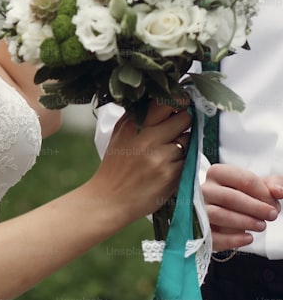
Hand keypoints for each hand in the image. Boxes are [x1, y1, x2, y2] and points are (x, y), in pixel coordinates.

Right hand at [88, 102, 192, 218]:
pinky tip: (168, 167)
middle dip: (183, 122)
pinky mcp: (172, 175)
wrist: (110, 198)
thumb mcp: (120, 134)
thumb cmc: (115, 165)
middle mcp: (148, 138)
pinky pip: (188, 160)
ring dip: (183, 143)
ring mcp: (162, 157)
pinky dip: (182, 161)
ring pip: (188, 140)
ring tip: (167, 152)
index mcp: (133, 125)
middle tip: (175, 129)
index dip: (177, 101)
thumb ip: (140, 116)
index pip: (165, 102)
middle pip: (184, 118)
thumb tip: (164, 101)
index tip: (180, 103)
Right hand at [202, 164, 282, 250]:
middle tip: (272, 215)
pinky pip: (212, 236)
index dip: (263, 193)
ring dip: (244, 222)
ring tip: (261, 226)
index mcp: (218, 173)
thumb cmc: (241, 194)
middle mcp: (204, 189)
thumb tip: (279, 191)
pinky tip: (248, 238)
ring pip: (218, 215)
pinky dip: (232, 239)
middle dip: (255, 208)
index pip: (242, 180)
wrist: (223, 209)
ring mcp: (199, 209)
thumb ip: (273, 184)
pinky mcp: (199, 229)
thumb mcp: (258, 186)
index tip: (274, 202)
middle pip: (229, 197)